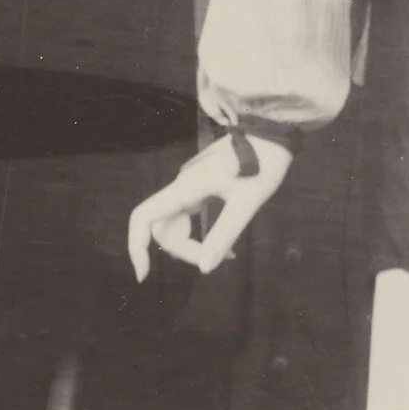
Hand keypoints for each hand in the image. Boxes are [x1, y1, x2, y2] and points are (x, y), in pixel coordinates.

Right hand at [127, 131, 290, 278]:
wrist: (272, 134)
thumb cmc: (264, 164)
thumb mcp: (247, 204)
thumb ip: (223, 234)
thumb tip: (205, 269)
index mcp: (186, 188)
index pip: (143, 217)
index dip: (136, 245)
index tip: (144, 275)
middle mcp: (181, 187)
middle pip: (163, 229)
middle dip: (187, 251)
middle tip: (225, 259)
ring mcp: (188, 187)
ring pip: (176, 226)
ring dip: (195, 247)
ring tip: (230, 255)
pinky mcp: (199, 188)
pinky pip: (189, 218)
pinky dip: (202, 236)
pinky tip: (227, 248)